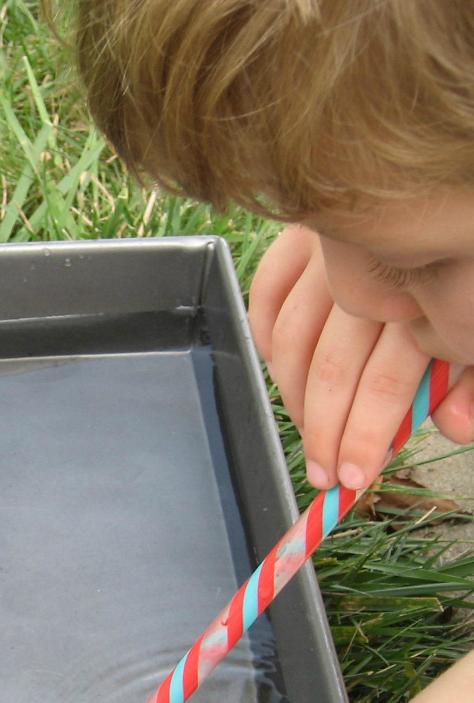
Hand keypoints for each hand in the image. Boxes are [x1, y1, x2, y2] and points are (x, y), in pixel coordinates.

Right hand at [248, 224, 473, 489]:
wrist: (447, 210)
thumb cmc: (459, 277)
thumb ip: (472, 383)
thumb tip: (456, 428)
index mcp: (424, 300)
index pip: (385, 384)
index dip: (364, 438)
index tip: (352, 477)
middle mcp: (371, 274)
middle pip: (333, 369)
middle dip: (323, 432)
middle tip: (322, 472)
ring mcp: (329, 252)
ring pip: (290, 339)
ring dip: (291, 396)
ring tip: (307, 428)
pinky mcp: (300, 237)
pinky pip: (266, 292)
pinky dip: (265, 336)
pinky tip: (280, 369)